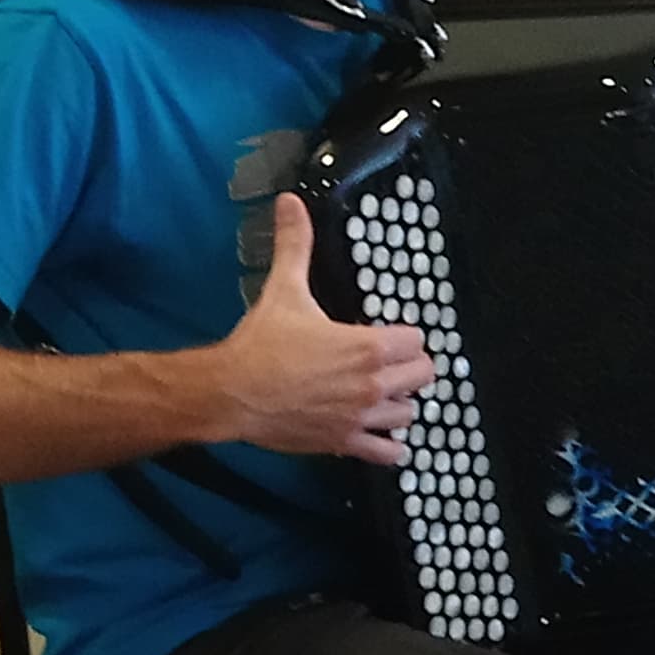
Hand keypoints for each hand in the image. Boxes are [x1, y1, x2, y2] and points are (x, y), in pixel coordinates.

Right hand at [214, 193, 437, 462]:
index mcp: (370, 346)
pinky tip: (377, 432)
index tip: (389, 335)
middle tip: (387, 362)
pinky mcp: (345, 443)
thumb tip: (289, 201)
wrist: (230, 392)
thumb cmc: (261, 342)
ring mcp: (362, 417)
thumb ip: (295, 245)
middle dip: (409, 367)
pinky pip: (388, 453)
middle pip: (424, 375)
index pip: (418, 340)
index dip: (406, 336)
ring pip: (410, 414)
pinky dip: (388, 445)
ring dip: (400, 404)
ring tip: (381, 395)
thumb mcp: (284, 289)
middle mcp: (375, 385)